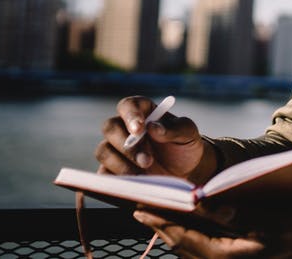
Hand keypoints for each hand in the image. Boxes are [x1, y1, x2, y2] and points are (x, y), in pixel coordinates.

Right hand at [95, 96, 217, 182]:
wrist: (185, 170)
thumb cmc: (184, 145)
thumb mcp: (188, 133)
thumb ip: (175, 128)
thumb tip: (153, 127)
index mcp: (142, 111)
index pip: (128, 105)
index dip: (130, 115)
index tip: (139, 129)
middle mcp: (124, 127)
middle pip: (110, 128)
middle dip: (128, 146)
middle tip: (147, 161)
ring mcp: (115, 149)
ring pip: (103, 151)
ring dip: (121, 164)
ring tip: (143, 176)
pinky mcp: (111, 169)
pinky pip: (103, 174)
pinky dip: (114, 179)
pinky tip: (131, 184)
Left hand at [132, 202, 291, 258]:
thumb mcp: (270, 221)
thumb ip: (234, 214)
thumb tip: (201, 203)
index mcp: (226, 253)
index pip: (183, 235)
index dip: (161, 220)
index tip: (141, 206)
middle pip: (181, 245)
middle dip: (161, 226)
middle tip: (140, 208)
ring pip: (188, 251)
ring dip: (172, 233)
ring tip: (157, 217)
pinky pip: (201, 254)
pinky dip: (188, 242)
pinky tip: (187, 232)